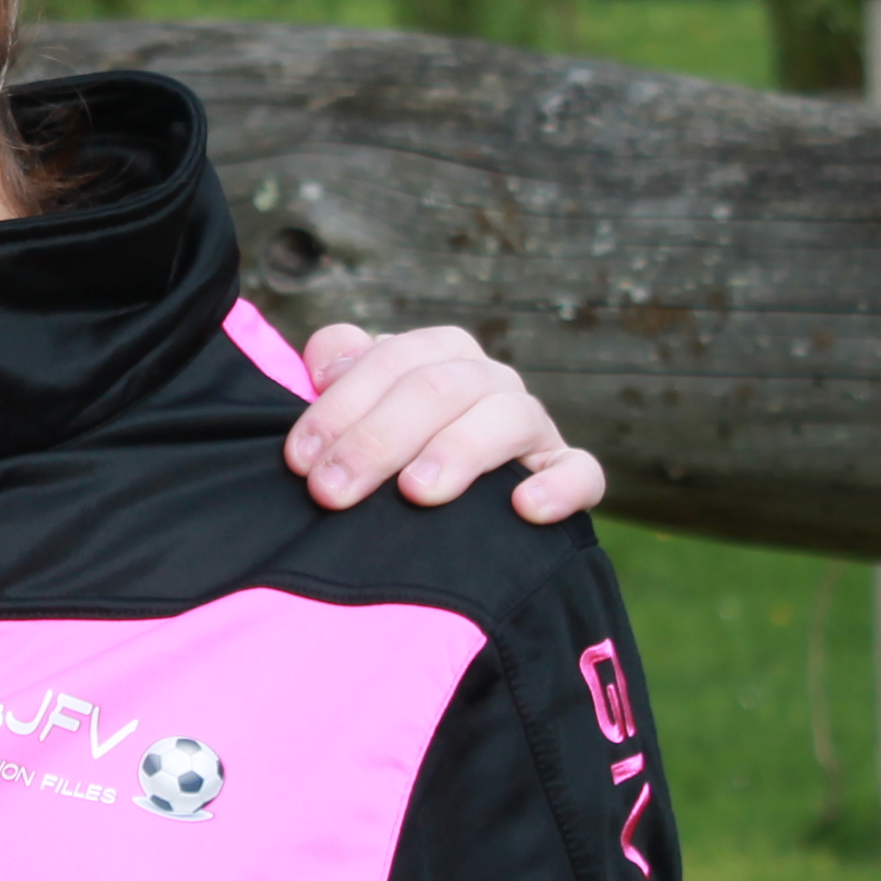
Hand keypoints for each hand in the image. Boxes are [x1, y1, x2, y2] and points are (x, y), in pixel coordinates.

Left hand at [285, 323, 606, 525]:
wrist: (449, 525)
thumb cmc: (387, 458)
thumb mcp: (354, 413)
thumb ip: (337, 373)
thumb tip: (326, 363)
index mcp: (437, 355)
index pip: (391, 360)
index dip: (339, 406)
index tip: (300, 459)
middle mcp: (487, 380)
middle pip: (437, 388)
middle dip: (377, 439)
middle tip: (331, 491)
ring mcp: (532, 425)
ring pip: (507, 416)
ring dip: (459, 450)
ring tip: (417, 492)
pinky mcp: (567, 472)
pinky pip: (581, 471)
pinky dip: (560, 485)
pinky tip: (525, 508)